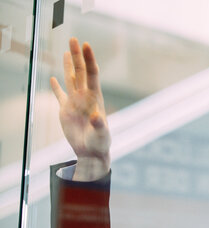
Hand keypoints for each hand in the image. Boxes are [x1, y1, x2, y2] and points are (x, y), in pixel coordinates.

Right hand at [50, 37, 110, 180]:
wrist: (92, 152)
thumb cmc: (100, 143)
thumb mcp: (101, 135)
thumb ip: (99, 125)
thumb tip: (96, 116)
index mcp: (95, 99)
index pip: (92, 74)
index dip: (89, 59)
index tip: (86, 45)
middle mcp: (85, 97)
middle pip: (81, 72)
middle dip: (78, 56)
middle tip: (74, 39)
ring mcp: (76, 103)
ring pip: (71, 79)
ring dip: (68, 65)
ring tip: (66, 51)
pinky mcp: (67, 111)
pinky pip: (60, 95)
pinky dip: (56, 87)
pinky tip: (53, 78)